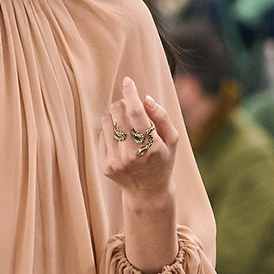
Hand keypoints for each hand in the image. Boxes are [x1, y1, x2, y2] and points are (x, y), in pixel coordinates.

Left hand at [102, 77, 178, 204]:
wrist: (148, 192)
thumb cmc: (163, 159)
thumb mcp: (172, 139)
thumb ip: (162, 116)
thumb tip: (145, 98)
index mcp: (151, 146)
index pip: (135, 112)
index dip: (130, 93)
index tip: (127, 81)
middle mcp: (131, 154)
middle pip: (118, 112)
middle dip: (123, 103)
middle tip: (130, 109)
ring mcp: (116, 161)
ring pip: (107, 121)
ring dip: (115, 117)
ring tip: (126, 127)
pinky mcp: (105, 166)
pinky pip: (101, 135)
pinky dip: (110, 131)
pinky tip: (120, 141)